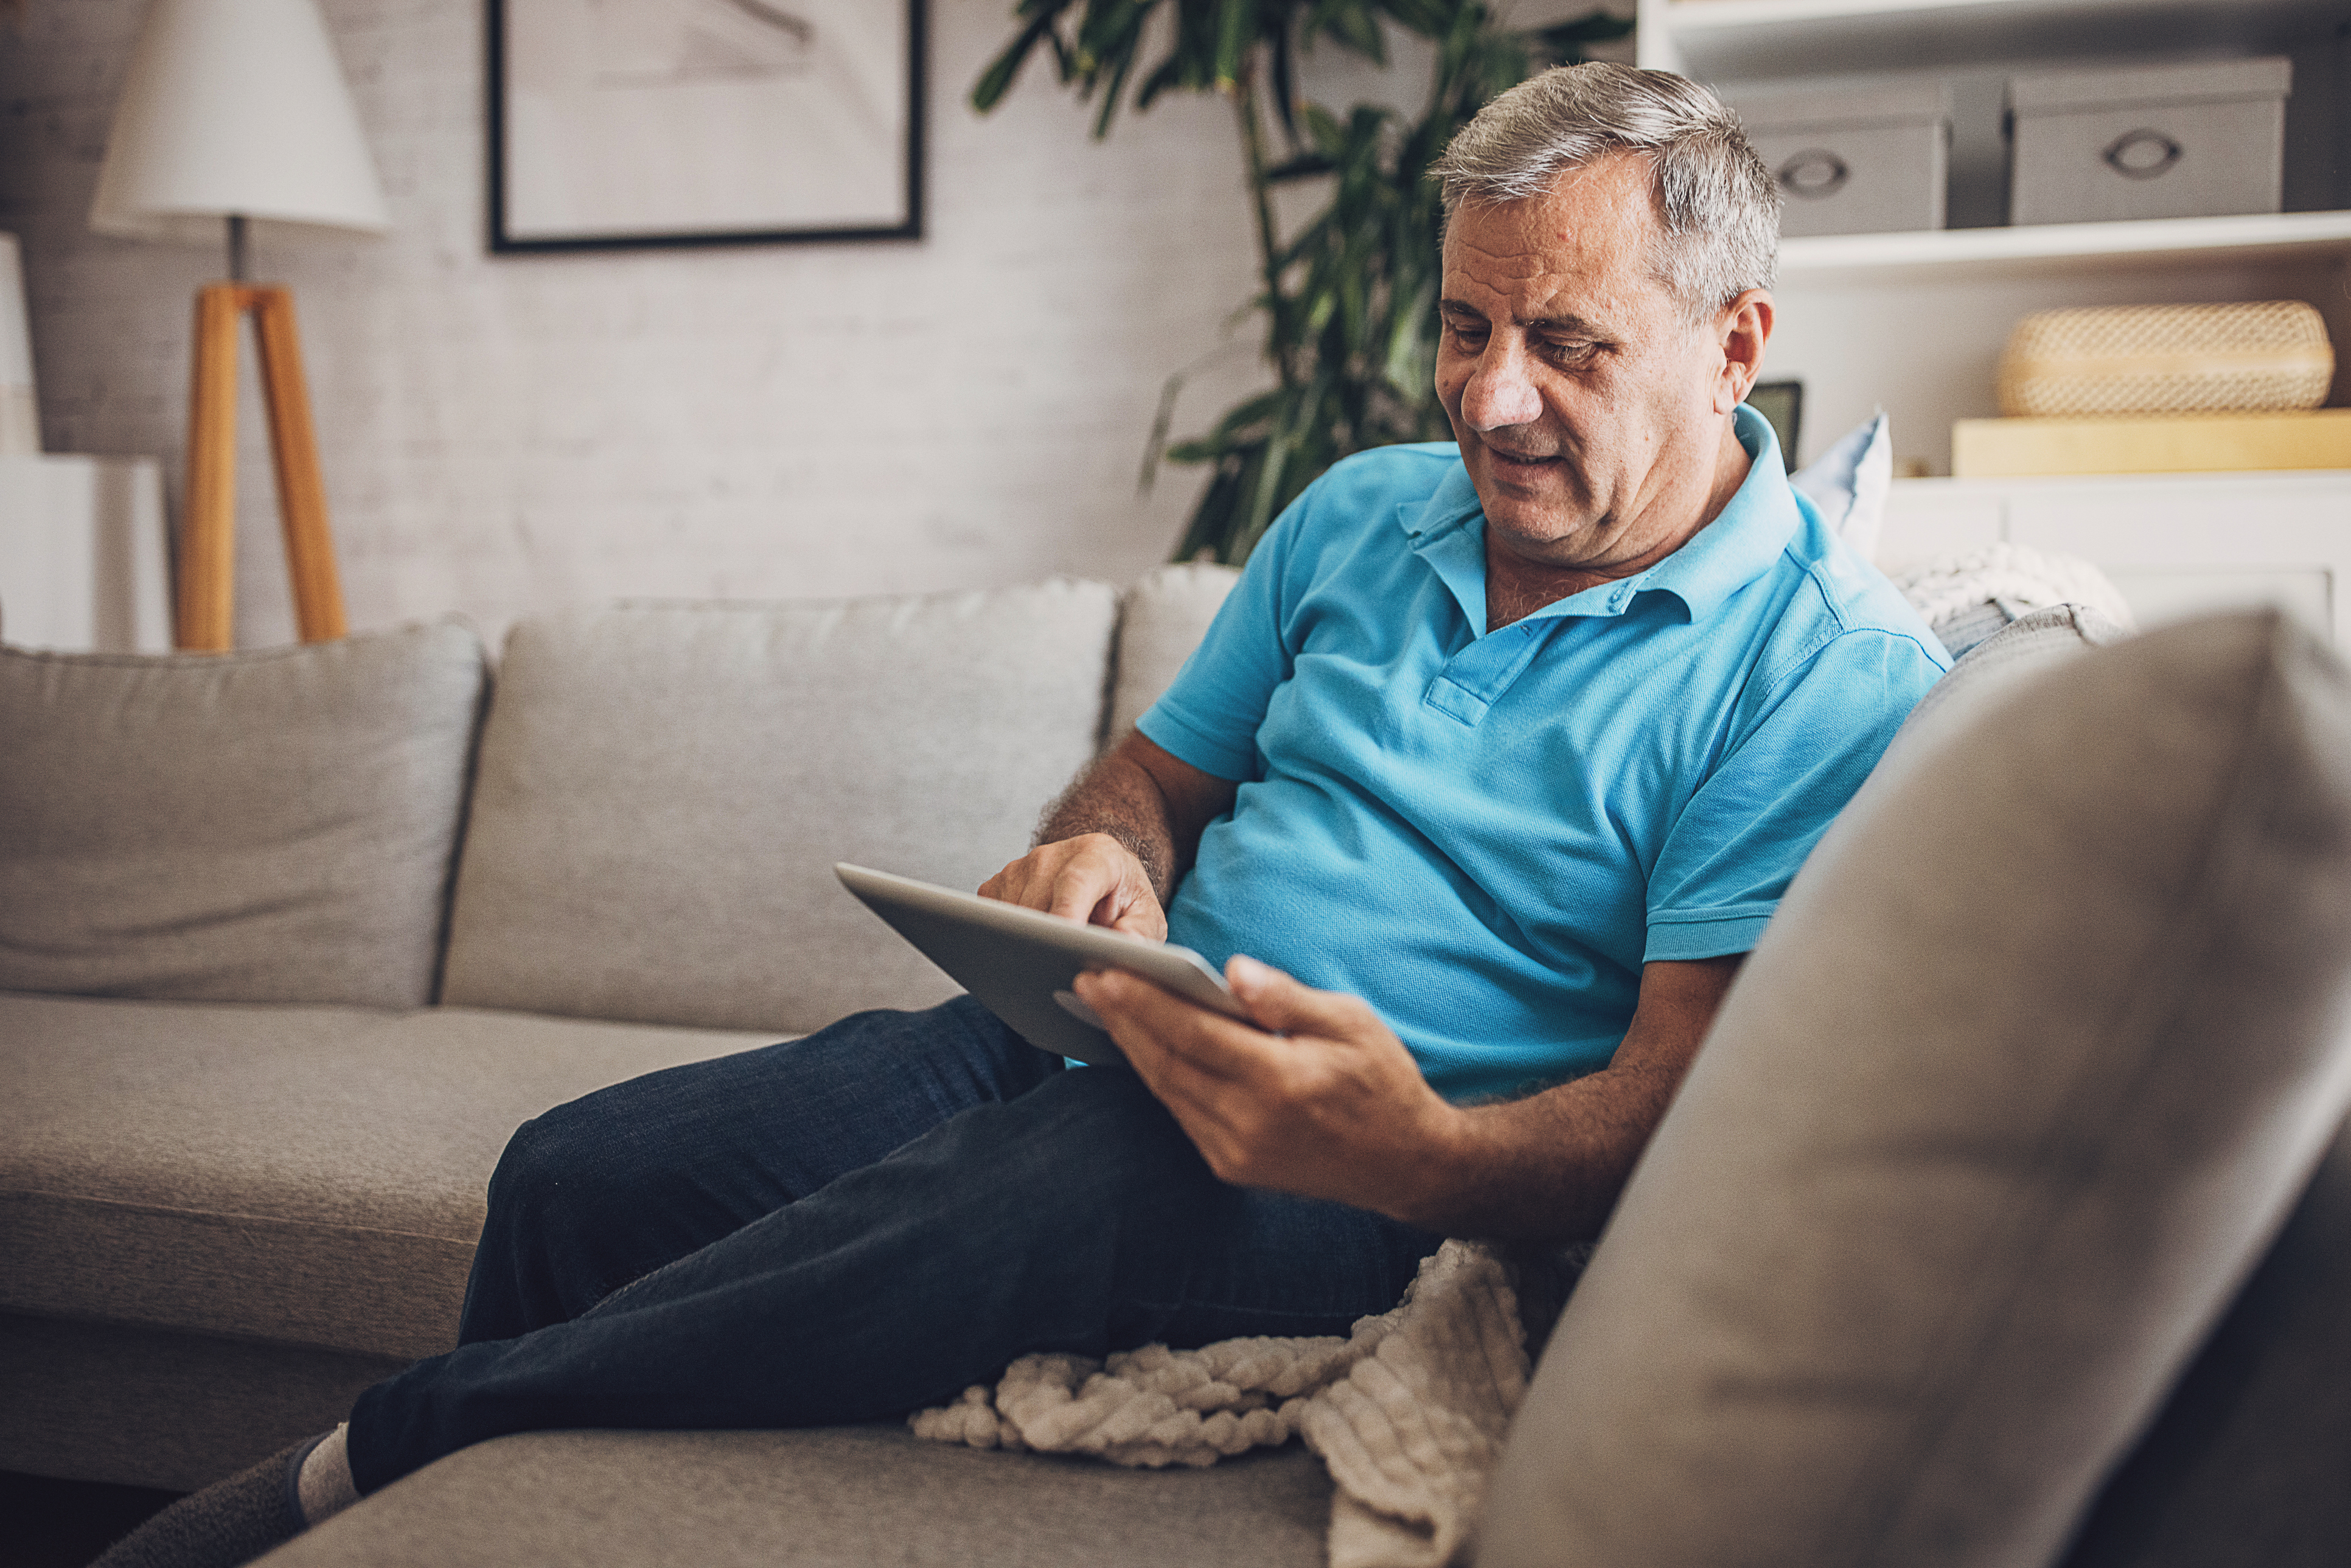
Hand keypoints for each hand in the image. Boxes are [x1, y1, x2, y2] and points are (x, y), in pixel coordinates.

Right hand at [979, 833, 1167, 939]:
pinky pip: (992, 919)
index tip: (1064, 944)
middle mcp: (1052, 854)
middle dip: (1046, 943)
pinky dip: (1008, 938)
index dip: (1066, 913)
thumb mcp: (1147, 918)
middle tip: (1063, 971)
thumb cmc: (1124, 902)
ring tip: (1055, 953)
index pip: (1075, 882)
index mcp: (1097, 854)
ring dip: (1028, 943)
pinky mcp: (998, 883)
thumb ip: (1142, 932)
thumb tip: (1127, 945)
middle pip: (1038, 906)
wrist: (1100, 880)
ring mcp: (1020, 867)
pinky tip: (1034, 942)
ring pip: (1012, 918)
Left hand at [1073, 955, 1465, 1222]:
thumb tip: (1231, 970)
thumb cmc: (1382, 1081)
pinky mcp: (1232, 1167)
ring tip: (1103, 1007)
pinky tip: (1141, 1046)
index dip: (1144, 1001)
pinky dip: (1157, 1077)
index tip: (1106, 972)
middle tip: (1086, 979)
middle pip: (1167, 1062)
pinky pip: (1182, 1113)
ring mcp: (1237, 1152)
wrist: (1407, 1164)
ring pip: (1167, 1091)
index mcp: (1280, 1082)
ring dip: (1131, 1048)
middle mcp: (1250, 1124)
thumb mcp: (1352, 1022)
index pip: (1194, 1033)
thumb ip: (1287, 998)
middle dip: (1123, 1019)